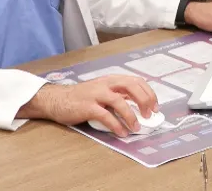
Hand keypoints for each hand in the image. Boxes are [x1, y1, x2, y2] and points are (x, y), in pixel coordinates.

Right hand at [17, 75, 158, 137]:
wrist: (57, 99)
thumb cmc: (81, 97)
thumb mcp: (102, 91)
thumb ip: (118, 95)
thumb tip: (138, 108)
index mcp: (111, 79)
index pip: (136, 81)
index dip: (149, 93)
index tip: (155, 107)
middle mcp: (105, 84)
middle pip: (131, 86)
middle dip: (144, 101)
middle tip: (149, 115)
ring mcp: (96, 94)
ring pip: (120, 101)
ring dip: (131, 116)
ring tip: (136, 127)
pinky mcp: (87, 107)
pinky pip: (106, 116)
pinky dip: (116, 125)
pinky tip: (122, 132)